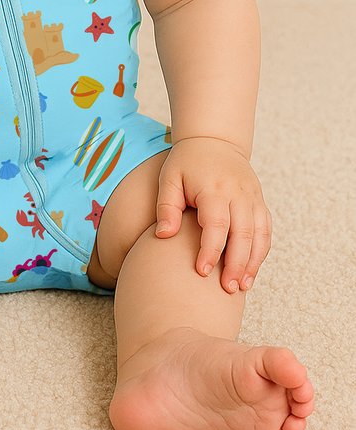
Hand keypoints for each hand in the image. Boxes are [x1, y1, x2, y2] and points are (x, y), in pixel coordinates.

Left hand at [154, 137, 271, 293]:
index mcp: (214, 188)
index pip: (216, 225)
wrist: (214, 140)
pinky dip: (261, 251)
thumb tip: (164, 236)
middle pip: (243, 234)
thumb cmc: (186, 162)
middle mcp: (238, 193)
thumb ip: (166, 207)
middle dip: (236, 264)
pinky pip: (266, 230)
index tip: (202, 272)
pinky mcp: (259, 201)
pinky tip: (251, 270)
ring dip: (253, 262)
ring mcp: (252, 197)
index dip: (210, 250)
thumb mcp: (169, 178)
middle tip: (228, 289)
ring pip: (259, 234)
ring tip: (242, 286)